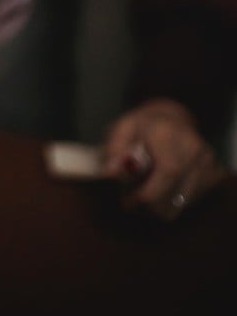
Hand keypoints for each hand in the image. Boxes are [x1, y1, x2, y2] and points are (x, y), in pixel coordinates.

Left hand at [103, 98, 226, 219]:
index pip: (166, 173)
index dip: (146, 195)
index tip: (127, 203)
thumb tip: (109, 172)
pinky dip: (171, 202)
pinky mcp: (213, 176)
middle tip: (131, 199)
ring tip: (145, 190)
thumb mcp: (123, 127)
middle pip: (172, 197)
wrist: (174, 117)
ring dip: (158, 206)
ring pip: (180, 205)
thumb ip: (115, 148)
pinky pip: (188, 203)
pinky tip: (161, 188)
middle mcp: (193, 149)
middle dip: (147, 205)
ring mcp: (207, 164)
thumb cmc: (144, 125)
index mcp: (170, 134)